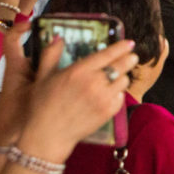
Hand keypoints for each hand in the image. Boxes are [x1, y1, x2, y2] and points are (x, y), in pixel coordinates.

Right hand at [0, 26, 136, 161]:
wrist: (48, 136)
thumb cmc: (42, 105)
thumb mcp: (42, 77)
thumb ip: (51, 55)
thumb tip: (58, 38)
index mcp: (78, 71)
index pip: (107, 54)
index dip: (121, 47)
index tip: (129, 43)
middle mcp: (94, 83)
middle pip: (122, 65)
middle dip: (129, 59)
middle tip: (131, 57)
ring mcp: (103, 98)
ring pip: (124, 81)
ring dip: (122, 77)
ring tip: (116, 78)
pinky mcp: (108, 112)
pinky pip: (121, 97)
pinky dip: (118, 94)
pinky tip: (109, 94)